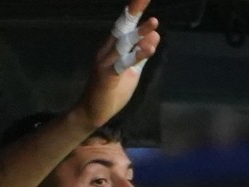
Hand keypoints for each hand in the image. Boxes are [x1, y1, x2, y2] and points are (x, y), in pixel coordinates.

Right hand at [73, 0, 160, 127]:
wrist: (93, 112)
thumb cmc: (112, 91)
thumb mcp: (133, 70)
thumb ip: (142, 53)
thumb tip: (155, 34)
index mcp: (113, 47)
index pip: (126, 25)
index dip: (135, 11)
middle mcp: (107, 50)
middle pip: (122, 27)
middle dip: (134, 11)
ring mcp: (105, 62)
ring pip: (123, 43)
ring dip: (139, 32)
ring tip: (154, 22)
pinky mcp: (107, 76)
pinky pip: (122, 63)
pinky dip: (136, 55)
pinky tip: (148, 49)